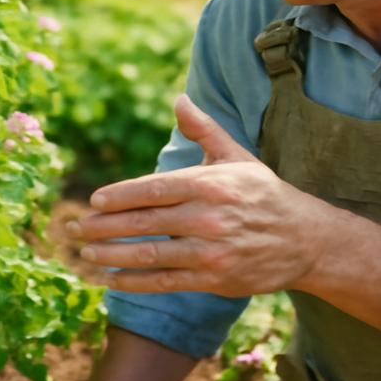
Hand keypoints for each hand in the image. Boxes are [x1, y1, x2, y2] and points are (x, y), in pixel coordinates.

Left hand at [67, 95, 338, 296]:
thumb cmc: (264, 193)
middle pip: (145, 223)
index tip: (93, 201)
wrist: (306, 240)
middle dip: (105, 226)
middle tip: (75, 227)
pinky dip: (134, 282)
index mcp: (208, 185)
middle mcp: (207, 218)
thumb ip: (204, 129)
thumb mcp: (236, 156)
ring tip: (86, 252)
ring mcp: (210, 251)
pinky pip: (165, 282)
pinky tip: (110, 279)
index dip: (120, 197)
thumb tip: (179, 98)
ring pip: (151, 255)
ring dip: (112, 255)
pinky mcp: (214, 279)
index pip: (154, 189)